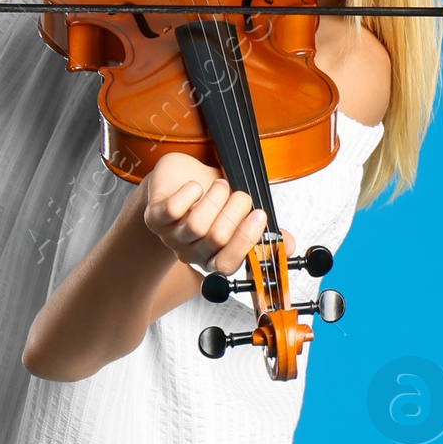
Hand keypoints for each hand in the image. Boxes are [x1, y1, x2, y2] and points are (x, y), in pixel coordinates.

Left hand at [141, 152, 277, 276]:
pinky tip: (194, 187)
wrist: (179, 179)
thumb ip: (265, 231)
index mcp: (214, 258)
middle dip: (234, 209)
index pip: (229, 264)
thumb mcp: (242, 214)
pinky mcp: (154, 218)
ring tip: (220, 185)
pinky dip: (189, 192)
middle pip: (216, 239)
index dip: (245, 240)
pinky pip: (174, 209)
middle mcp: (192, 253)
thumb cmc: (212, 197)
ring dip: (215, 197)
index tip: (260, 214)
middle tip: (239, 193)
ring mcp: (172, 237)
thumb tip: (288, 246)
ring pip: (197, 224)